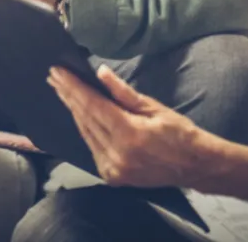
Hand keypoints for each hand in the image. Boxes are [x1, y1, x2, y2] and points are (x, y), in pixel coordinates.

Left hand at [48, 65, 216, 188]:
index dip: (73, 87)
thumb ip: (124, 92)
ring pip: (86, 133)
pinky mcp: (112, 176)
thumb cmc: (178, 132)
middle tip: (53, 76)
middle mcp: (117, 154)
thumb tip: (101, 73)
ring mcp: (113, 169)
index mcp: (128, 134)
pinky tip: (77, 113)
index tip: (58, 72)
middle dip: (68, 95)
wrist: (194, 165)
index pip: (93, 105)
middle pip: (85, 118)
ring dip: (73, 110)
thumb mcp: (153, 107)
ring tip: (61, 90)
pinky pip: (92, 147)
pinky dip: (85, 128)